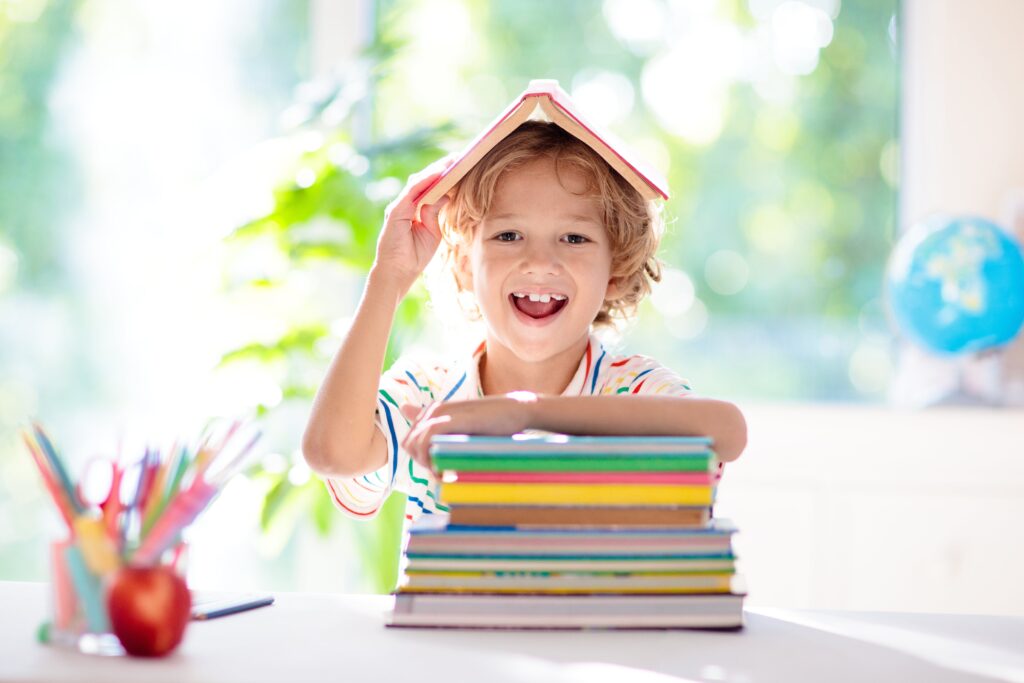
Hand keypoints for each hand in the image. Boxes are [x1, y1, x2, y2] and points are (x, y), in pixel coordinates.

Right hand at [372, 156, 455, 294]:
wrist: (399, 272)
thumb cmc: (414, 255)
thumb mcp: (432, 232)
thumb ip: (435, 212)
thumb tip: (446, 194)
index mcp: (414, 209)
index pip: (429, 187)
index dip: (443, 176)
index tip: (460, 165)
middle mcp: (405, 204)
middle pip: (424, 180)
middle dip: (441, 168)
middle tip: (458, 157)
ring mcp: (399, 206)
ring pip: (418, 182)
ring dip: (435, 171)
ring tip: (451, 161)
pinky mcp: (396, 211)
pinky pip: (412, 191)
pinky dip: (425, 181)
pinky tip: (438, 174)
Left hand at [399, 392, 538, 470]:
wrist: (515, 411)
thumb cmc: (491, 424)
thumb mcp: (462, 428)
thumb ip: (436, 426)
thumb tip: (407, 411)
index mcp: (432, 412)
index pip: (410, 441)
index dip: (420, 458)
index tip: (439, 468)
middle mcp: (432, 410)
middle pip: (409, 444)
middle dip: (421, 462)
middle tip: (443, 472)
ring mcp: (440, 412)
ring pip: (415, 443)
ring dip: (426, 462)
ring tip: (445, 473)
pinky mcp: (451, 418)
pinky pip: (426, 438)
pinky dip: (430, 456)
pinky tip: (444, 469)